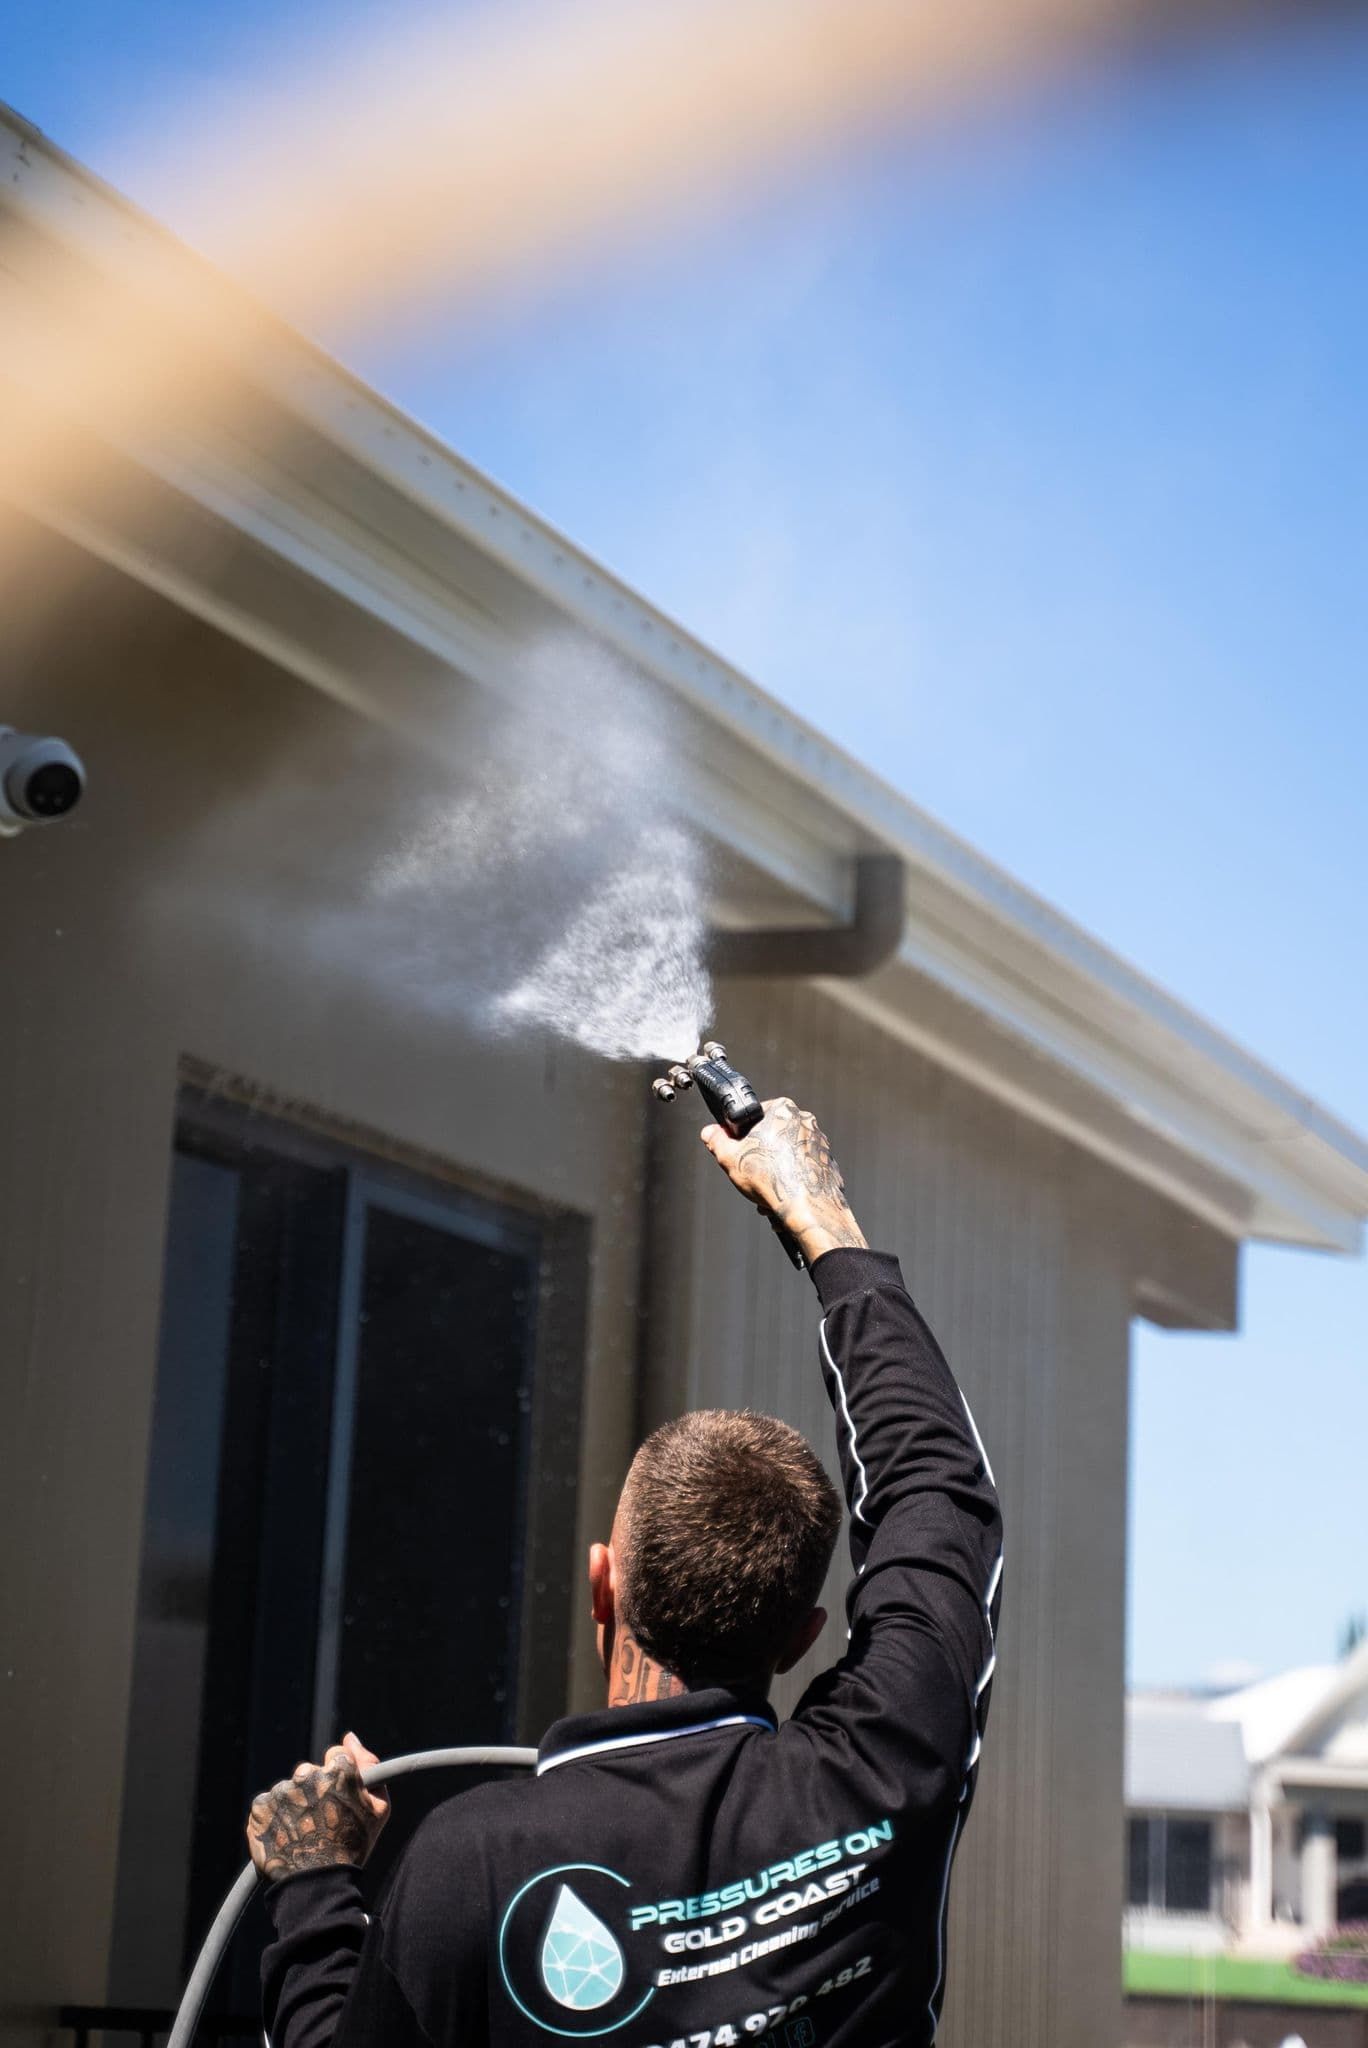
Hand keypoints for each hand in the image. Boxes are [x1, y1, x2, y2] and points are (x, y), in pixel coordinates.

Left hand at [247, 1731, 389, 1881]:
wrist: (316, 1886)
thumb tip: (351, 1737)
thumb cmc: (353, 1848)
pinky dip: (275, 1817)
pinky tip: (286, 1837)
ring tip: (302, 1834)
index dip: (339, 1779)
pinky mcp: (260, 1806)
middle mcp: (307, 1774)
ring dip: (294, 1805)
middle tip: (321, 1821)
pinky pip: (269, 1804)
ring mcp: (282, 1790)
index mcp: (338, 1769)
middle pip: (310, 1772)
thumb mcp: (378, 1809)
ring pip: (290, 1790)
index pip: (337, 1756)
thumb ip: (369, 1765)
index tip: (337, 1799)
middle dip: (315, 1790)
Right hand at [700, 1099, 866, 1262]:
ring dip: (774, 1177)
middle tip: (750, 1176)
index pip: (754, 1117)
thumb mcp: (730, 1157)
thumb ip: (717, 1140)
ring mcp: (820, 1144)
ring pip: (787, 1159)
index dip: (740, 1136)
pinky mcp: (828, 1166)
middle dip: (759, 1161)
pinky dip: (792, 1185)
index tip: (735, 1151)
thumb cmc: (773, 1179)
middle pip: (771, 1140)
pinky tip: (782, 1200)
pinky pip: (803, 1173)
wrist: (808, 1208)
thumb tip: (710, 1133)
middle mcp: (805, 1123)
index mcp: (782, 1111)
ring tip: (766, 1195)